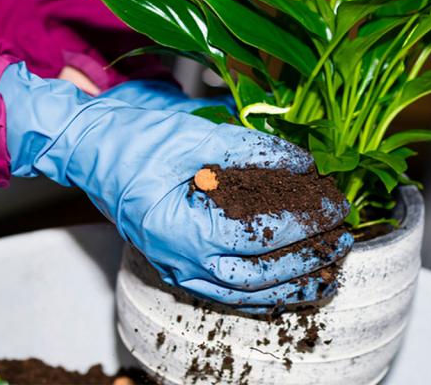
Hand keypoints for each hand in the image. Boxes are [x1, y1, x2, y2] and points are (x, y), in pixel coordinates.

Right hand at [0, 63, 351, 312]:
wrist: (88, 151)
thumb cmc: (133, 140)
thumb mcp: (195, 135)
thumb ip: (252, 151)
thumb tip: (301, 162)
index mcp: (182, 229)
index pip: (259, 237)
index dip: (303, 224)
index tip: (334, 208)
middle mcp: (179, 260)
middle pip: (257, 278)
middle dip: (306, 262)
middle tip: (342, 242)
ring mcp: (175, 269)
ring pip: (242, 296)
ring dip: (288, 288)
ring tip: (327, 275)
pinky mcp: (176, 266)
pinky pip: (223, 292)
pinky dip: (259, 294)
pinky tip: (284, 288)